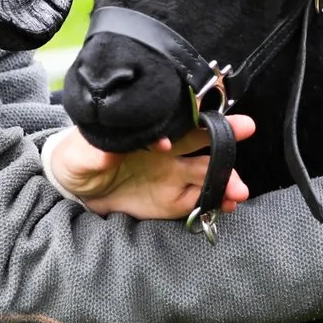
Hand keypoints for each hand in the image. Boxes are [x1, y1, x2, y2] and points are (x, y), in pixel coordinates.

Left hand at [46, 119, 255, 221]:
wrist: (75, 191)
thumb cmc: (77, 160)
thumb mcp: (80, 154)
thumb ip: (95, 151)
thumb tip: (108, 150)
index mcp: (149, 130)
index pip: (177, 117)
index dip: (188, 117)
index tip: (190, 129)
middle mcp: (169, 149)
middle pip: (204, 137)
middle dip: (227, 133)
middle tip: (247, 128)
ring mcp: (173, 174)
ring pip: (208, 172)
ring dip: (226, 177)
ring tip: (239, 191)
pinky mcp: (172, 200)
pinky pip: (199, 200)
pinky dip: (215, 202)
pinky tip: (228, 205)